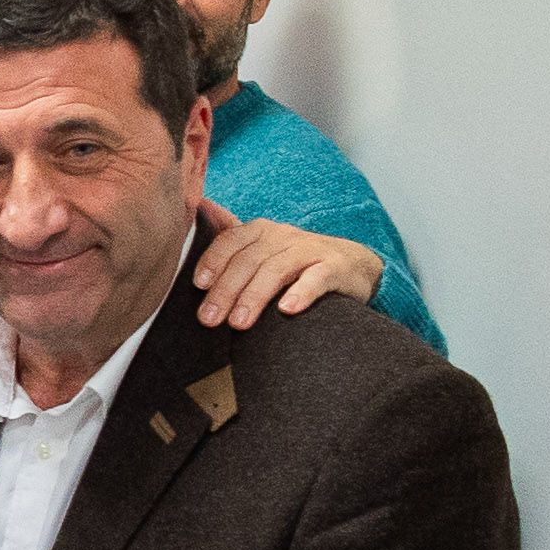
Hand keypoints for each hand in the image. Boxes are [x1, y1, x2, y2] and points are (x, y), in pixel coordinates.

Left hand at [191, 199, 382, 328]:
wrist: (354, 266)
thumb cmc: (296, 265)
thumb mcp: (263, 252)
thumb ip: (231, 246)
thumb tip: (195, 226)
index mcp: (261, 231)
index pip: (231, 241)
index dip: (213, 261)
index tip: (198, 286)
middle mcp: (284, 236)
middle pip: (249, 260)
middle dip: (226, 290)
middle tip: (210, 319)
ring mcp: (311, 250)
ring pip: (277, 269)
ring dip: (254, 296)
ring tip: (239, 323)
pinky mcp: (336, 267)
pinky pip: (317, 278)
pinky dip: (301, 292)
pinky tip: (287, 310)